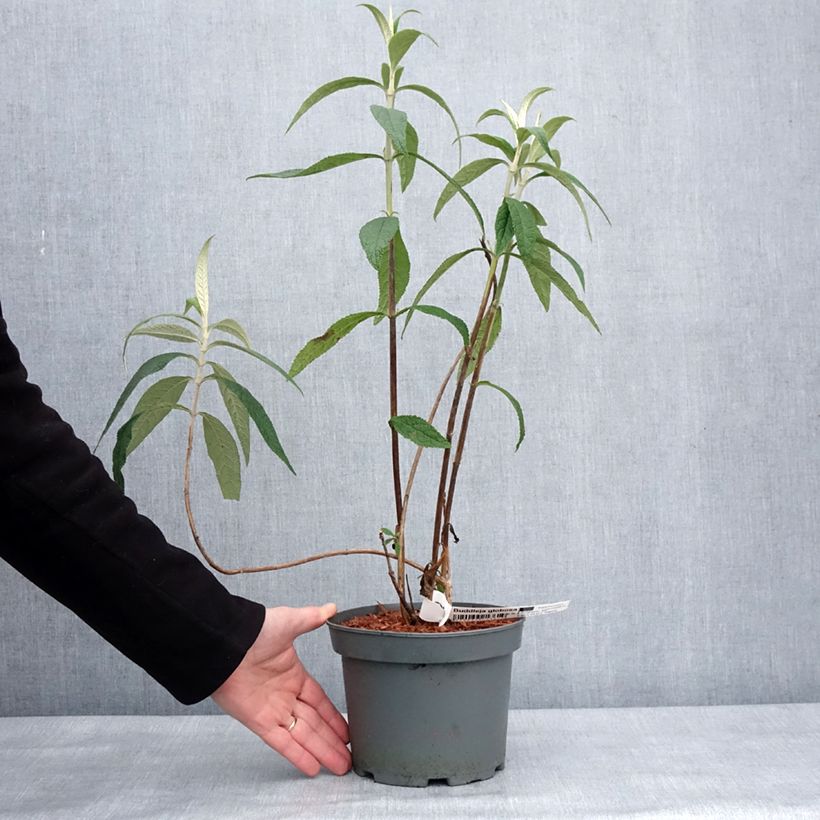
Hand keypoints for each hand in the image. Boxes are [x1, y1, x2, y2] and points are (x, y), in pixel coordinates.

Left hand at [212, 603, 350, 776]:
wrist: (225, 643)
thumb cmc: (254, 631)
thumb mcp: (289, 622)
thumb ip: (311, 619)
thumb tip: (331, 608)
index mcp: (294, 675)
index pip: (320, 701)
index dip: (333, 717)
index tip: (347, 731)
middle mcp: (285, 696)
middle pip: (314, 724)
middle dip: (332, 741)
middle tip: (349, 757)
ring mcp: (273, 710)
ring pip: (303, 736)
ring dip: (322, 752)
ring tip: (340, 767)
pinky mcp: (259, 722)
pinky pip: (282, 742)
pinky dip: (297, 755)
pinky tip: (313, 768)